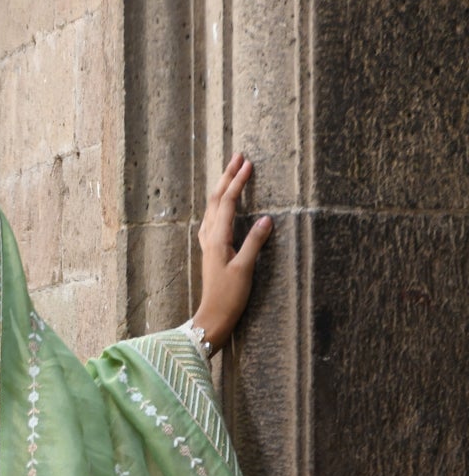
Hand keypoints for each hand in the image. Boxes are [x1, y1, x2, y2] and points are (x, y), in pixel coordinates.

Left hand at [193, 152, 273, 351]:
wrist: (212, 318)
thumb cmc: (229, 298)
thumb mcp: (245, 270)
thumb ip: (255, 243)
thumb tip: (266, 219)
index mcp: (217, 239)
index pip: (228, 202)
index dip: (237, 182)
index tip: (248, 164)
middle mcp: (209, 238)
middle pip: (216, 200)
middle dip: (226, 177)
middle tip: (238, 157)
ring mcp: (208, 245)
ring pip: (212, 209)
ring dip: (221, 188)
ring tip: (230, 174)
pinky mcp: (210, 252)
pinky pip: (212, 220)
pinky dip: (218, 206)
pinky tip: (220, 207)